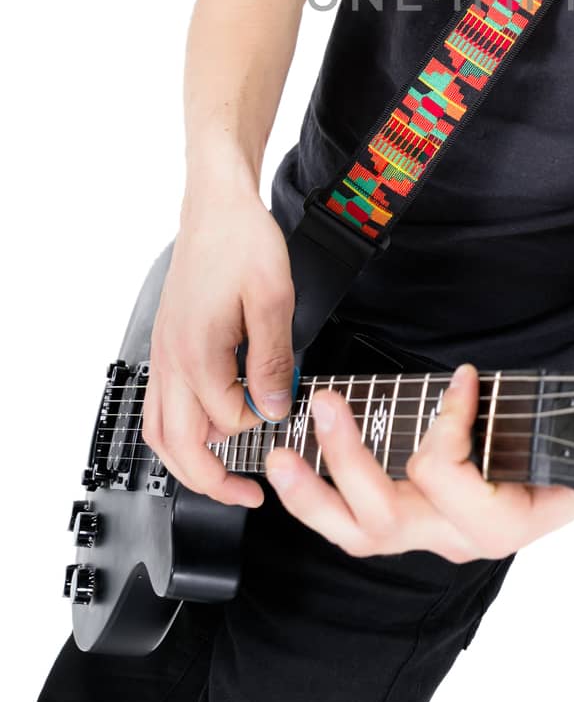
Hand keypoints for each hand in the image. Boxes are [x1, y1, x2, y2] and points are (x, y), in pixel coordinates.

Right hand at [142, 191, 296, 509]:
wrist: (216, 206)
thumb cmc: (242, 241)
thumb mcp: (274, 297)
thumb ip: (272, 358)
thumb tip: (272, 406)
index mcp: (198, 351)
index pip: (228, 419)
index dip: (263, 421)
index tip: (288, 411)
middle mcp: (172, 359)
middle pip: (177, 447)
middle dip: (212, 481)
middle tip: (248, 495)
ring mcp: (163, 354)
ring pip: (158, 433)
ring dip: (188, 463)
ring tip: (223, 476)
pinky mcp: (165, 344)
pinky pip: (159, 406)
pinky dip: (178, 432)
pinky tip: (207, 430)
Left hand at [264, 362, 573, 560]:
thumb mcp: (561, 431)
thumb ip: (523, 416)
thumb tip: (460, 385)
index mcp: (503, 524)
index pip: (448, 478)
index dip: (446, 426)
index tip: (463, 378)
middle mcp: (460, 538)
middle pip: (385, 518)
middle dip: (346, 460)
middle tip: (325, 406)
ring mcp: (432, 536)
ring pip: (359, 535)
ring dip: (314, 493)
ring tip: (281, 456)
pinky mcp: (414, 525)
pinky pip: (358, 528)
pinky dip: (323, 500)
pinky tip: (298, 469)